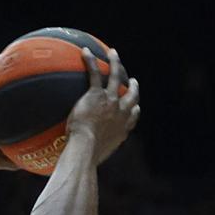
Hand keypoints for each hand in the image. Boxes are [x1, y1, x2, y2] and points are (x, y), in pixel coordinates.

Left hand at [66, 47, 140, 162]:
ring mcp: (110, 101)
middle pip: (131, 95)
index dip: (135, 109)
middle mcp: (120, 113)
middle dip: (133, 87)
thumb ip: (93, 154)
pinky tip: (85, 51)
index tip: (135, 107)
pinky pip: (95, 73)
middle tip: (132, 81)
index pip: (133, 116)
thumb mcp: (95, 157)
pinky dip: (91, 61)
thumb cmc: (87, 157)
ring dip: (115, 63)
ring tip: (114, 54)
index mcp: (122, 128)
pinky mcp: (97, 95)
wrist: (86, 148)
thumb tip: (79, 162)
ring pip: (116, 76)